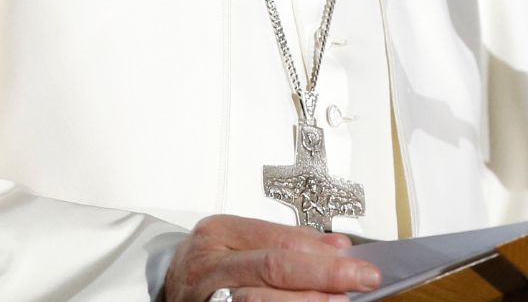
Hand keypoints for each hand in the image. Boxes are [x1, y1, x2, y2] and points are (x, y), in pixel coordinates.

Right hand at [162, 214, 383, 301]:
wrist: (167, 292)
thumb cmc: (208, 268)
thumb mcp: (241, 245)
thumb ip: (286, 243)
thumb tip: (338, 249)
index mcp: (218, 233)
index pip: (279, 240)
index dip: (322, 252)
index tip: (357, 261)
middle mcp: (208, 263)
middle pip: (274, 267)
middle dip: (324, 274)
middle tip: (360, 279)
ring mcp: (206, 296)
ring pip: (261, 300)